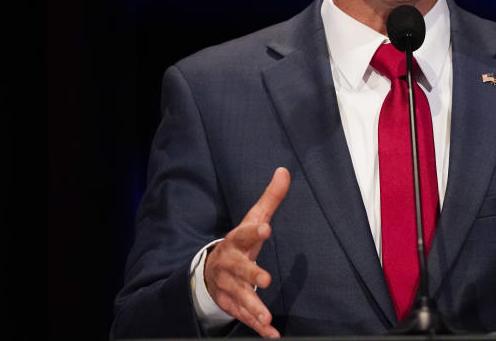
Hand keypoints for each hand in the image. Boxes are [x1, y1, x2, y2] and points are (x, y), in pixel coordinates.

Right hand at [204, 167, 290, 337]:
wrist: (210, 271)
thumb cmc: (240, 243)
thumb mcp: (252, 220)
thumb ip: (270, 199)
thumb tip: (285, 171)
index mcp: (235, 242)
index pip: (243, 234)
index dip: (253, 231)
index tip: (266, 228)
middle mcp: (229, 265)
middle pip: (239, 270)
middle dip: (251, 274)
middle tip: (266, 278)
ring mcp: (229, 287)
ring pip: (240, 298)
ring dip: (253, 307)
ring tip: (267, 316)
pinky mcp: (232, 305)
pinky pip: (244, 317)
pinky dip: (257, 327)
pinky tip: (272, 334)